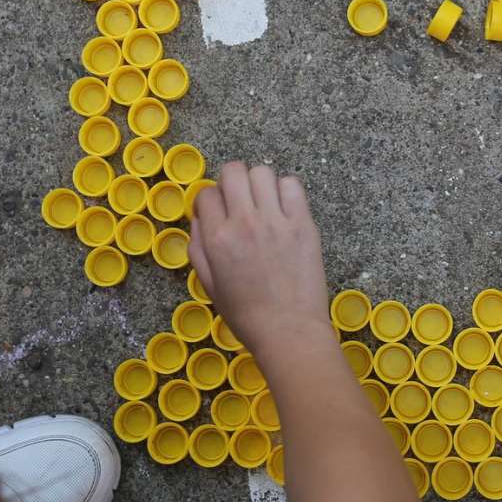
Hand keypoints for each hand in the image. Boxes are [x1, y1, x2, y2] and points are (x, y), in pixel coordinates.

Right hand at [187, 162, 329, 354]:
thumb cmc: (246, 314)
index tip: (219, 212)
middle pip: (234, 171)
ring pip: (263, 172)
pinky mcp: (303, 224)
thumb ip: (198, 246)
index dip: (210, 201)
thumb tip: (199, 216)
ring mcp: (276, 220)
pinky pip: (292, 185)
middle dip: (232, 180)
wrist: (288, 331)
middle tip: (240, 199)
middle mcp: (244, 222)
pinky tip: (284, 209)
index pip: (206, 193)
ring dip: (259, 183)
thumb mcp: (208, 283)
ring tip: (264, 203)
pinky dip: (285, 190)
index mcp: (217, 239)